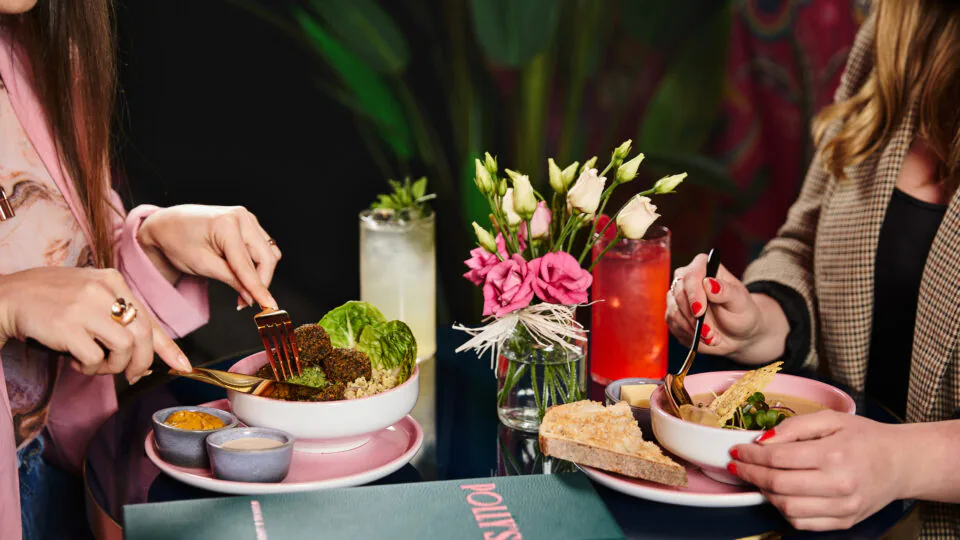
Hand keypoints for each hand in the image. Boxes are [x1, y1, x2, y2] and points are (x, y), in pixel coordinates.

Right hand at [0, 267, 191, 382]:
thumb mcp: (90, 298)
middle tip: (131, 375)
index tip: (182, 367)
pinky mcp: (68, 326)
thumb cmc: (51, 302)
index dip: (168, 347)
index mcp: (112, 281)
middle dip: (141, 363)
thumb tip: (146, 359)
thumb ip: (118, 320)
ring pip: (125, 347)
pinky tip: (75, 360)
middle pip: (142, 336)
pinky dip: (89, 367)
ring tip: (95, 364)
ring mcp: (85, 307)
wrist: (7, 298)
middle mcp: (103, 290)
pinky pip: (94, 358)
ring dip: (113, 366)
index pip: (149, 318)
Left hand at [137, 205, 280, 308]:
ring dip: (260, 274)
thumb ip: (231, 280)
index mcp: (227, 224)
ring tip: (240, 288)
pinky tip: (242, 274)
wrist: (168, 224)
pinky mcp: (249, 224)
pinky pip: (263, 248)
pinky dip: (257, 264)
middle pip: (267, 257)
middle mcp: (242, 217)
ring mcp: (247, 218)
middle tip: (246, 303)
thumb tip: (252, 297)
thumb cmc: (177, 241)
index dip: (258, 288)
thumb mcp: (202, 265)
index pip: (247, 264)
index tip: (269, 306)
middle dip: (260, 282)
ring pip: (269, 253)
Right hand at [665, 253, 787, 363]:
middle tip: (709, 333)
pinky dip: (688, 334)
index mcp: (705, 267)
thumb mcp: (740, 302)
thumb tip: (709, 283)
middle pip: (679, 294)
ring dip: (692, 329)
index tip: (700, 311)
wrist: (737, 333)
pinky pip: (673, 324)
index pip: (691, 275)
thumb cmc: (741, 313)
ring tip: (712, 338)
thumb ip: (726, 291)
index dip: (693, 293)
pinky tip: (702, 338)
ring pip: (674, 311)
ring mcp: (677, 297)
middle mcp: (687, 279)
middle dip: (693, 318)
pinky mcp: (674, 314)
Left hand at [728, 410, 905, 530]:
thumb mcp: (832, 418)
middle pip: (778, 485)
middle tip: (737, 465)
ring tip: (758, 478)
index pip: (778, 458)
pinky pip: (803, 523)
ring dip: (765, 493)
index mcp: (834, 454)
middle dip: (750, 474)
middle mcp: (839, 484)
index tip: (736, 450)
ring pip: (787, 508)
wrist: (901, 463)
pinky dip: (784, 510)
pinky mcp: (844, 522)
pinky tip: (779, 494)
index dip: (750, 455)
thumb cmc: (865, 438)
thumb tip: (763, 440)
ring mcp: (842, 507)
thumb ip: (795, 426)